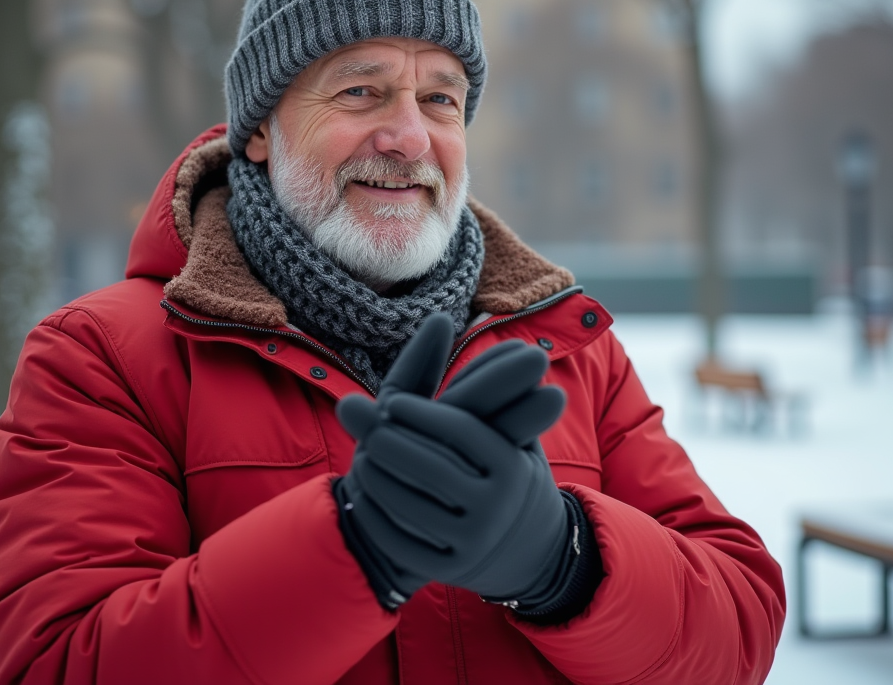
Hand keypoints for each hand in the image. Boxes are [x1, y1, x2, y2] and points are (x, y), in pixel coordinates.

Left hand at [337, 315, 567, 601]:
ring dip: (376, 477)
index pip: (460, 431)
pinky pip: (401, 542)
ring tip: (361, 458)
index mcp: (512, 465)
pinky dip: (377, 517)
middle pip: (430, 466)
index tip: (391, 402)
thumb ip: (462, 384)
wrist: (530, 551)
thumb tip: (434, 320)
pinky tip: (363, 495)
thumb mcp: (499, 428)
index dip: (422, 415)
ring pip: (409, 504)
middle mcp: (497, 506)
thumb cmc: (504, 469)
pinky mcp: (449, 571)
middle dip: (391, 443)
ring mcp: (473, 542)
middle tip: (367, 430)